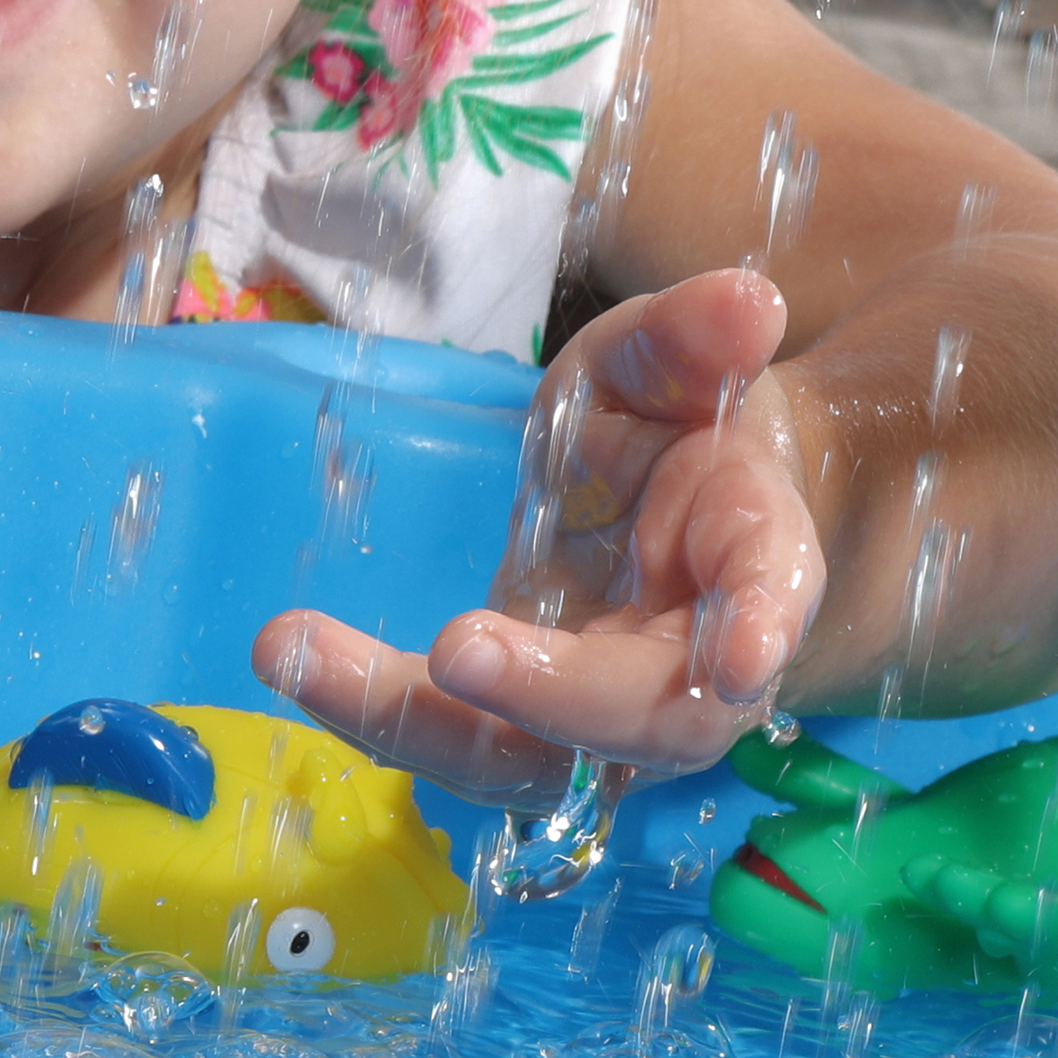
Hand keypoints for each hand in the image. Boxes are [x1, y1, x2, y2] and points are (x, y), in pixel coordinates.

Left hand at [252, 267, 823, 791]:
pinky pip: (449, 735)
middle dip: (553, 696)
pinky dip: (371, 706)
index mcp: (754, 560)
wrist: (669, 505)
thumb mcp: (670, 363)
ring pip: (527, 757)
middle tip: (455, 648)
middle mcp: (690, 668)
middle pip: (646, 718)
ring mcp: (599, 718)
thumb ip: (693, 337)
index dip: (761, 629)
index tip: (736, 660)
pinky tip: (284, 653)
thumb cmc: (677, 428)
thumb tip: (748, 299)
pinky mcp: (519, 727)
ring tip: (292, 653)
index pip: (773, 599)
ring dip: (409, 718)